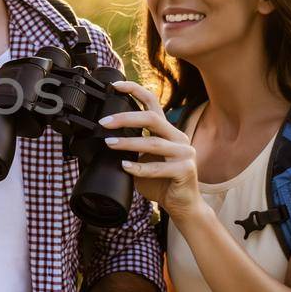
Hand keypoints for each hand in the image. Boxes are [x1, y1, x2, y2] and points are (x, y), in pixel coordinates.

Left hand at [98, 80, 203, 219]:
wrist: (181, 205)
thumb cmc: (160, 182)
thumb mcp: (142, 160)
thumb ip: (131, 149)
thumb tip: (105, 139)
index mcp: (167, 131)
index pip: (152, 103)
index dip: (135, 91)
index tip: (115, 86)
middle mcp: (178, 137)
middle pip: (152, 118)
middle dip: (125, 118)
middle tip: (104, 123)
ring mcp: (184, 153)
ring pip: (154, 143)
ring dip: (129, 143)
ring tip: (110, 143)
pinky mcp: (186, 170)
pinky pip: (159, 167)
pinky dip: (140, 167)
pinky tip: (126, 167)